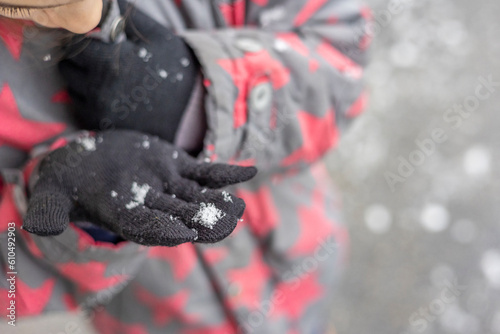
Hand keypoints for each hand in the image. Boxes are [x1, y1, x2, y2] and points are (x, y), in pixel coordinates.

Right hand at [23, 130, 256, 245]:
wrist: (87, 161)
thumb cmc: (68, 179)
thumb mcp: (53, 192)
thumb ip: (49, 209)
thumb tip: (40, 225)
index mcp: (125, 215)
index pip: (146, 227)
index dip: (163, 231)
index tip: (185, 234)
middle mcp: (152, 205)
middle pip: (181, 217)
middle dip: (204, 221)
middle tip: (228, 225)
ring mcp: (168, 186)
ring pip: (198, 197)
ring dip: (220, 201)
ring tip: (239, 207)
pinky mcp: (178, 167)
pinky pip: (206, 171)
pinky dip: (225, 172)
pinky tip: (249, 171)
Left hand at [58, 1, 198, 142]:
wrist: (192, 117)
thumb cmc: (177, 74)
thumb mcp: (159, 39)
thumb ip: (129, 18)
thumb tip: (107, 4)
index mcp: (109, 62)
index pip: (76, 44)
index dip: (87, 41)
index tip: (101, 44)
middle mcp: (98, 88)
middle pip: (69, 67)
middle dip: (83, 61)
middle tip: (105, 62)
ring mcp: (98, 110)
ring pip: (73, 89)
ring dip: (85, 82)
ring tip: (111, 82)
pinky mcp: (101, 127)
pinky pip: (83, 109)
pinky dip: (92, 102)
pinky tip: (115, 99)